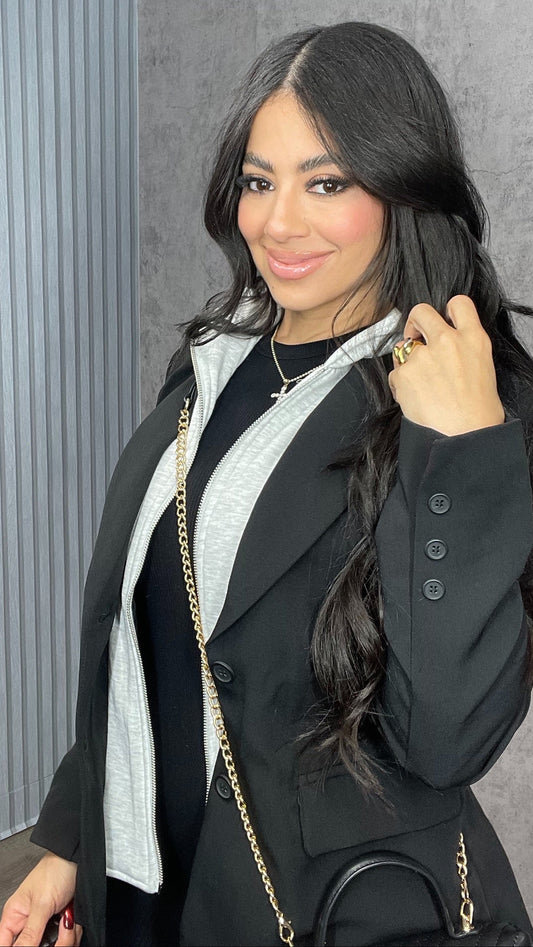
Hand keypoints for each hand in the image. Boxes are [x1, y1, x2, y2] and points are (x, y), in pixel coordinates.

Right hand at [0, 852, 81, 945]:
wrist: (78, 859)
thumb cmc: (56, 870)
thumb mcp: (42, 904)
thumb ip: (30, 932)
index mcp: (14, 917)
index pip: (6, 945)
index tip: (33, 946)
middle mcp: (28, 924)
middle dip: (51, 944)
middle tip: (59, 933)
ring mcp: (45, 925)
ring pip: (53, 946)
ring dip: (65, 939)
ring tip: (68, 923)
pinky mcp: (60, 925)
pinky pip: (66, 940)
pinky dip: (73, 934)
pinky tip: (74, 922)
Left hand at [388, 295, 504, 435]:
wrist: (466, 436)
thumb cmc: (478, 411)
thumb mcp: (483, 367)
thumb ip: (465, 348)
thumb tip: (449, 344)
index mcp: (473, 339)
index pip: (458, 303)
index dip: (446, 310)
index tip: (442, 320)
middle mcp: (447, 342)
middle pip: (421, 311)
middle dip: (414, 323)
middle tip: (416, 338)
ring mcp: (423, 356)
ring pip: (403, 347)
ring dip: (407, 362)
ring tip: (421, 385)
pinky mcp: (404, 374)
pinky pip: (395, 374)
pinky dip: (400, 386)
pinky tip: (415, 400)